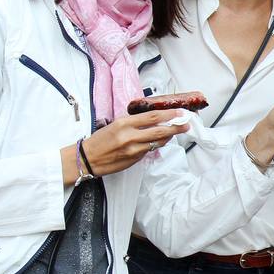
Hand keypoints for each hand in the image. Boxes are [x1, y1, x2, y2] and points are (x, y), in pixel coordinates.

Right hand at [63, 110, 189, 183]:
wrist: (87, 159)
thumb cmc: (100, 140)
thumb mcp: (115, 125)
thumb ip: (133, 122)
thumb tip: (152, 119)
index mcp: (124, 124)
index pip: (151, 117)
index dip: (168, 114)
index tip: (180, 112)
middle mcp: (130, 137)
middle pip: (159, 130)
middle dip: (176, 127)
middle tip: (186, 124)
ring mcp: (133, 150)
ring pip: (157, 142)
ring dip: (169, 136)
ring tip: (176, 131)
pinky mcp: (134, 160)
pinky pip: (149, 150)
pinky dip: (156, 144)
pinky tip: (160, 140)